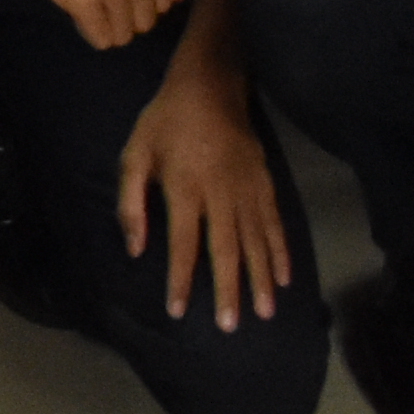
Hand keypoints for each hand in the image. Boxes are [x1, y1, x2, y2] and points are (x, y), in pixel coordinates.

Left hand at [112, 53, 295, 332]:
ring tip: (264, 312)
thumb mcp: (134, 154)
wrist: (209, 87)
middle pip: (225, 250)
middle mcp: (219, 195)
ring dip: (260, 279)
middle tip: (231, 325)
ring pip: (256, 242)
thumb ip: (130, 201)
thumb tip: (134, 247)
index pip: (182, 244)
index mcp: (184, 188)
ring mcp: (247, 191)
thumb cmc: (164, 123)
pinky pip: (275, 224)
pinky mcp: (265, 184)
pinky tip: (283, 278)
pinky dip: (280, 252)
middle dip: (228, 290)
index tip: (178, 310)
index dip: (180, 278)